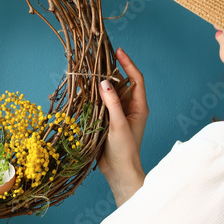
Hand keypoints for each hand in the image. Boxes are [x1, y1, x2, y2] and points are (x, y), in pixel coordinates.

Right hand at [95, 47, 148, 205]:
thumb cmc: (125, 151)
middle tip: (98, 58)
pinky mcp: (107, 120)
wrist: (119, 172)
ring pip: (110, 92)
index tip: (118, 51)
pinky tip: (84, 90)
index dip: (128, 63)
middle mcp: (130, 108)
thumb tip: (104, 82)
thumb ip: (112, 103)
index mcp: (139, 107)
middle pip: (121, 83)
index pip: (136, 79)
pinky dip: (94, 96)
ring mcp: (118, 114)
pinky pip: (101, 103)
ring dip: (101, 83)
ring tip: (89, 71)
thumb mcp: (118, 125)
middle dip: (111, 70)